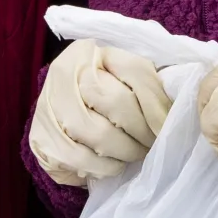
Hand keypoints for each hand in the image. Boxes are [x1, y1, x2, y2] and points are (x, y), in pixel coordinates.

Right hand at [30, 38, 171, 186]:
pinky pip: (79, 158)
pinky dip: (104, 167)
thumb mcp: (121, 77)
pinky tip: (114, 164)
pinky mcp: (40, 137)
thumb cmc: (101, 93)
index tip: (169, 125)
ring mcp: (48, 105)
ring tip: (136, 154)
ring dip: (126, 151)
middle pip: (117, 102)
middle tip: (152, 143)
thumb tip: (177, 106)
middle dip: (143, 131)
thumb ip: (147, 83)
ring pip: (99, 133)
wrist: (58, 111)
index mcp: (90, 50)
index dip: (158, 103)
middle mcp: (65, 72)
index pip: (135, 71)